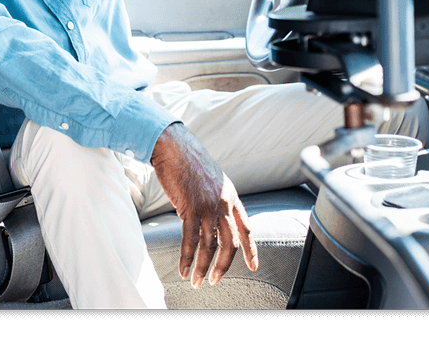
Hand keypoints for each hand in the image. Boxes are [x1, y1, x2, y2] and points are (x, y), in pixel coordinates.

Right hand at [150, 122, 257, 286]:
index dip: (251, 250)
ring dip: (203, 267)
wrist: (174, 146)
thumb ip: (216, 199)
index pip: (246, 228)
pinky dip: (187, 258)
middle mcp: (224, 203)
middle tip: (215, 281)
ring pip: (210, 245)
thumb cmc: (189, 161)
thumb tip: (211, 219)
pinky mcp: (190, 208)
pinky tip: (184, 269)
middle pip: (230, 243)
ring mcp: (208, 206)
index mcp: (231, 196)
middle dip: (223, 266)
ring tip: (197, 280)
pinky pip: (190, 240)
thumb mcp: (212, 180)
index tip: (253, 266)